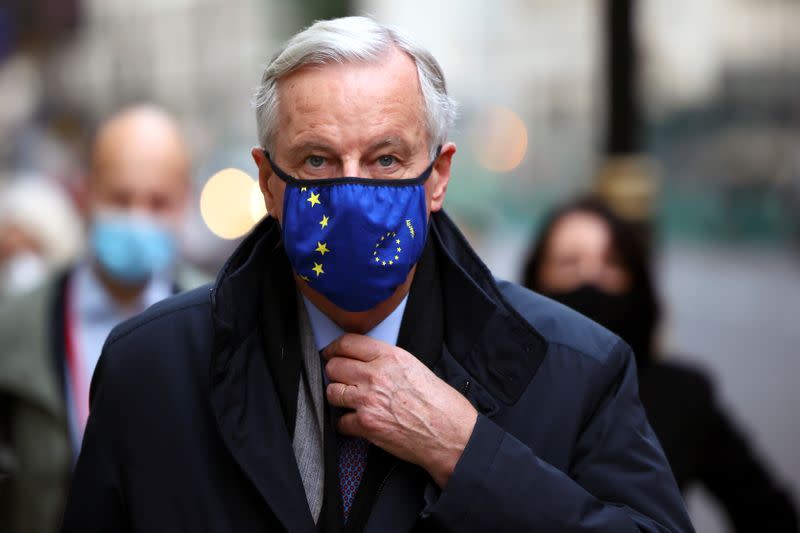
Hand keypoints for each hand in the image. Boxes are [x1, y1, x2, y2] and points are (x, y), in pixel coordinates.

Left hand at [323, 333, 477, 487]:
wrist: (451, 434)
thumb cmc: (441, 403)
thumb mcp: (415, 367)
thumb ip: (388, 362)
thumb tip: (367, 362)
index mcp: (390, 357)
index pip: (348, 343)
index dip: (334, 348)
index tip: (331, 353)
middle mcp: (376, 375)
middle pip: (334, 366)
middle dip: (335, 373)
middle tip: (341, 379)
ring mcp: (368, 400)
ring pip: (332, 392)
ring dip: (338, 397)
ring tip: (349, 401)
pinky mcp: (366, 425)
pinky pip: (341, 422)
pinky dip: (347, 424)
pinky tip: (357, 423)